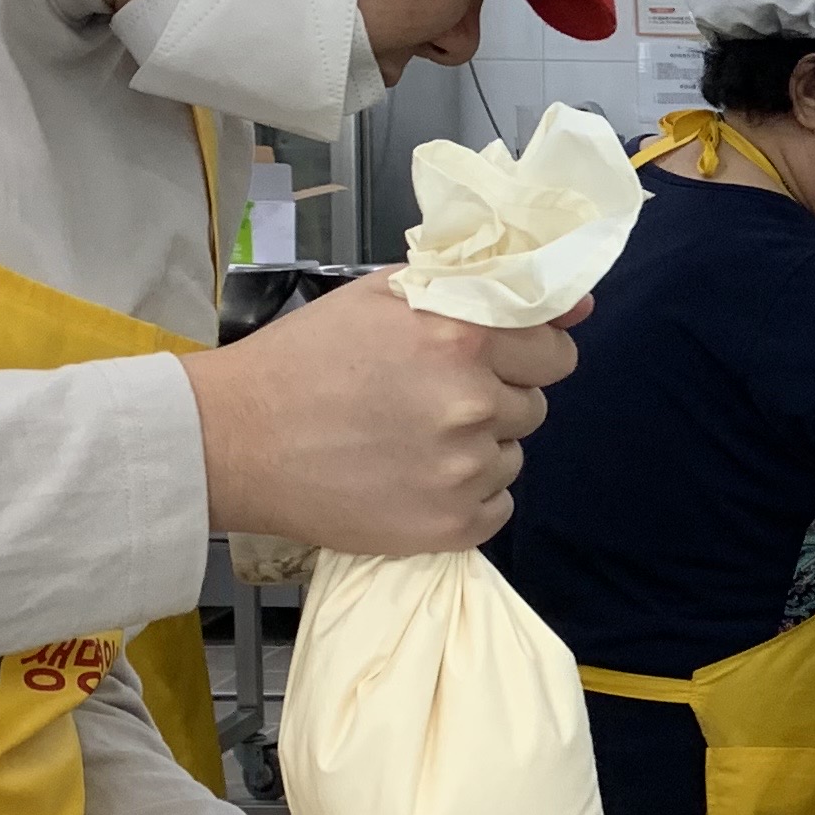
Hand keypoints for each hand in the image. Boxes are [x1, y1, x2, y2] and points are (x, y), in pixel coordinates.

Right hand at [180, 274, 586, 554]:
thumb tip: (580, 306)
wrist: (234, 440)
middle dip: (495, 399)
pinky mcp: (449, 525)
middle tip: (430, 400)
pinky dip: (466, 496)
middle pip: (533, 405)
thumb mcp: (387, 295)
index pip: (554, 350)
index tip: (492, 361)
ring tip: (410, 440)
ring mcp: (463, 470)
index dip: (525, 354)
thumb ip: (484, 290)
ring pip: (512, 456)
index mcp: (462, 337)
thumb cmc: (305, 358)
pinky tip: (414, 478)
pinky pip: (496, 506)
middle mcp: (472, 403)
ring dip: (477, 448)